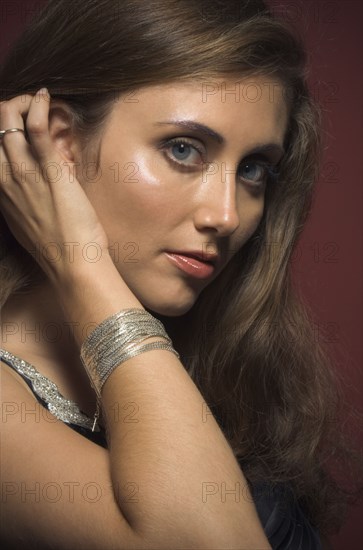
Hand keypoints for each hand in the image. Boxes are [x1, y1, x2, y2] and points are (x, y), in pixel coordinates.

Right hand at [0, 89, 109, 281]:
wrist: (72, 263)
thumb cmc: (56, 247)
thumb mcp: (28, 223)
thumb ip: (23, 202)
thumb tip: (31, 190)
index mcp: (0, 192)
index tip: (11, 123)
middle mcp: (5, 179)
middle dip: (4, 110)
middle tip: (23, 105)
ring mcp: (25, 173)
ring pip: (7, 122)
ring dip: (19, 102)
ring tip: (35, 98)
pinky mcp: (50, 170)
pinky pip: (36, 128)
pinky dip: (37, 106)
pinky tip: (44, 97)